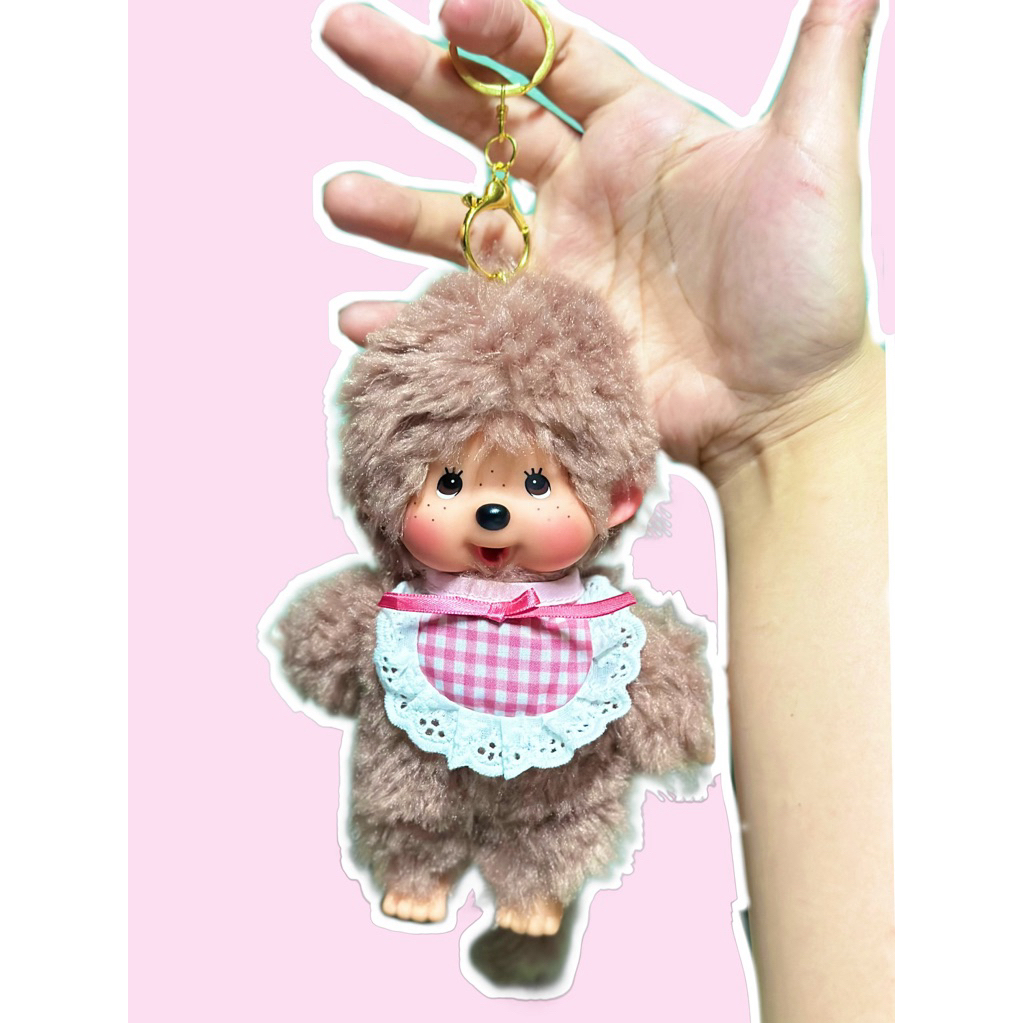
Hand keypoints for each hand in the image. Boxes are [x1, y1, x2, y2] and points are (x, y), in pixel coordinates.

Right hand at [322, 0, 879, 476]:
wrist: (787, 405)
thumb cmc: (811, 285)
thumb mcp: (817, 158)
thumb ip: (825, 55)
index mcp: (640, 133)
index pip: (556, 57)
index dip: (503, 29)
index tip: (452, 10)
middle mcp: (586, 192)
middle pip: (484, 118)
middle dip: (413, 75)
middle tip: (342, 32)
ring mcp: (558, 267)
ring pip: (460, 220)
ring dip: (396, 207)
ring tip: (341, 196)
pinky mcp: (543, 335)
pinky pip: (466, 318)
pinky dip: (413, 321)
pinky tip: (365, 320)